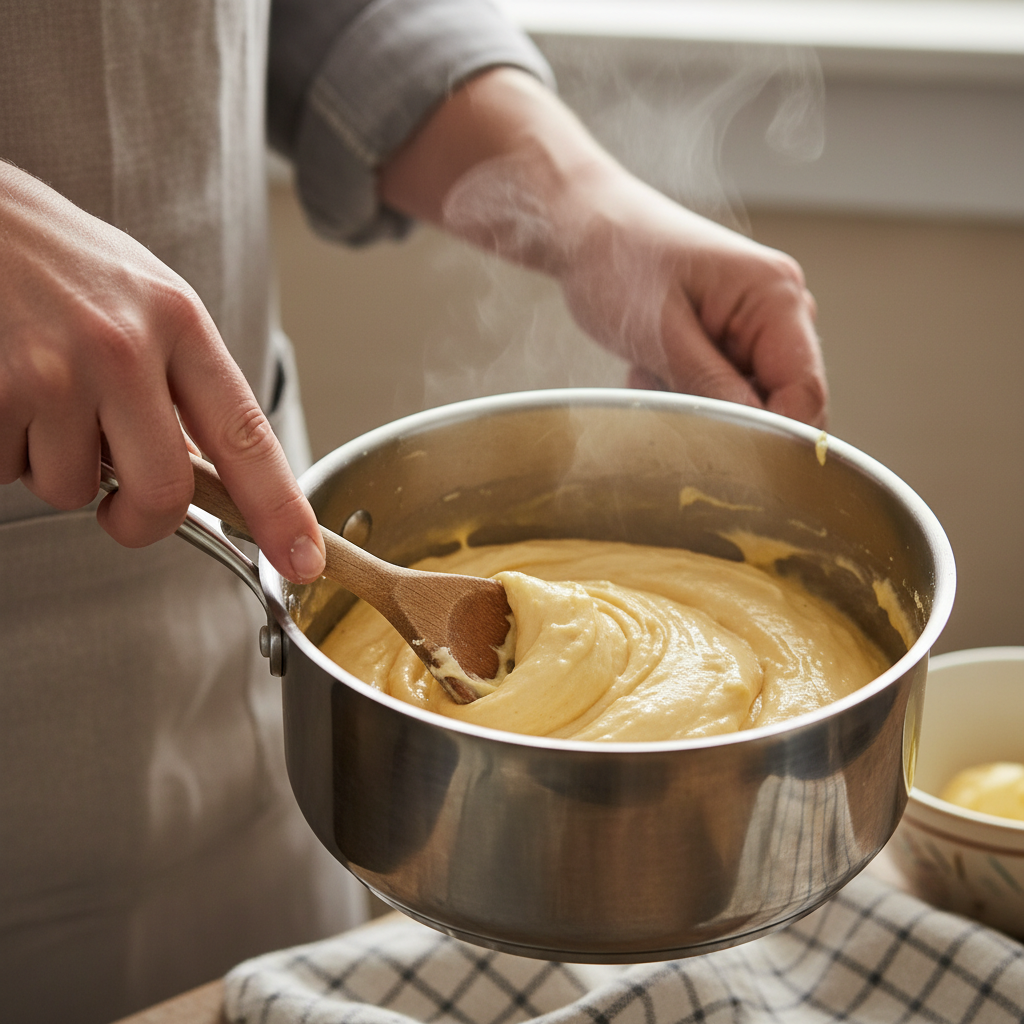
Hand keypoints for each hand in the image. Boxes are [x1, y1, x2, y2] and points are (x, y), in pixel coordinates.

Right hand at [0, 161, 324, 582]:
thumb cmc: (53, 258)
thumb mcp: (142, 298)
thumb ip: (180, 380)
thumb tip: (202, 470)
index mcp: (178, 322)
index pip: (246, 435)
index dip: (279, 509)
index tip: (302, 559)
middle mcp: (123, 348)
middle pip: (162, 491)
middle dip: (140, 520)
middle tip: (121, 510)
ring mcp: (53, 371)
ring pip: (70, 490)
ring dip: (53, 466)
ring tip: (36, 397)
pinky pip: (7, 470)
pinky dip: (4, 449)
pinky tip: (2, 391)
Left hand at [552, 170, 826, 426]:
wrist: (584, 226)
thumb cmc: (617, 260)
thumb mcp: (660, 334)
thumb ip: (712, 387)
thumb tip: (757, 437)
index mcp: (775, 297)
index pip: (805, 394)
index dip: (776, 438)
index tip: (732, 461)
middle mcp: (780, 308)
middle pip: (780, 401)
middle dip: (726, 417)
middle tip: (667, 395)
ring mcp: (757, 322)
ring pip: (746, 400)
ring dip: (696, 402)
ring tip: (650, 371)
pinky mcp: (732, 334)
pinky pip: (723, 387)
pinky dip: (685, 389)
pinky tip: (651, 366)